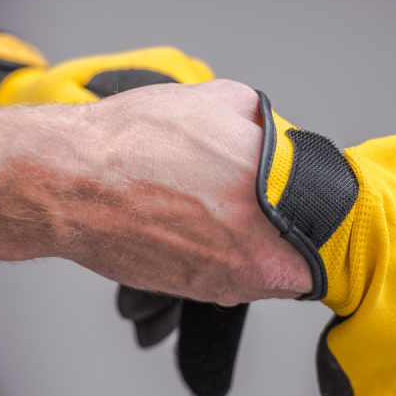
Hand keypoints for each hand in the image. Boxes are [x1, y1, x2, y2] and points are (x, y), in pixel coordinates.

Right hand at [41, 80, 311, 304]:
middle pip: (293, 251)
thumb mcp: (227, 103)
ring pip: (253, 266)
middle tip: (256, 193)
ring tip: (209, 200)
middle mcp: (253, 267)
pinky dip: (209, 249)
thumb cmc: (137, 142)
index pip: (327, 227)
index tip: (303, 190)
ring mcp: (217, 286)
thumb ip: (270, 131)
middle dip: (281, 224)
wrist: (68, 179)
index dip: (316, 205)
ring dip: (243, 239)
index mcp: (278, 220)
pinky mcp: (183, 292)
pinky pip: (216, 273)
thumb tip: (278, 141)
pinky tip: (184, 215)